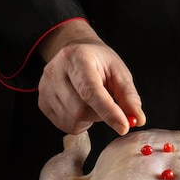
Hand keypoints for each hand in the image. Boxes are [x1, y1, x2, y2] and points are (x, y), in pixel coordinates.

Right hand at [37, 19, 145, 134]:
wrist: (74, 52)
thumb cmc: (99, 62)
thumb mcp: (118, 71)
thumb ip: (128, 96)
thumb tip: (137, 119)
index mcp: (77, 58)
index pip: (91, 90)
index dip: (108, 111)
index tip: (124, 127)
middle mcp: (55, 71)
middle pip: (79, 110)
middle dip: (100, 115)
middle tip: (108, 104)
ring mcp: (45, 87)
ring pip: (72, 120)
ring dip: (90, 119)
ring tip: (93, 103)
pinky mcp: (42, 102)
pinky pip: (65, 125)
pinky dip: (79, 123)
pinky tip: (82, 107)